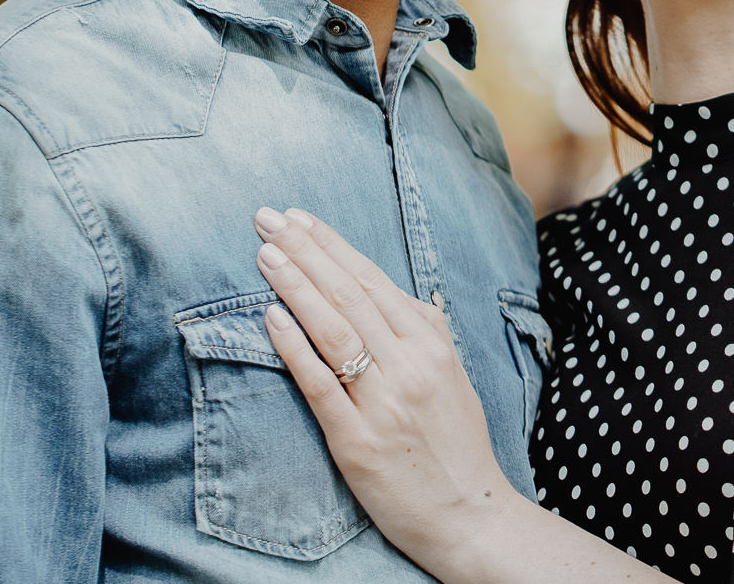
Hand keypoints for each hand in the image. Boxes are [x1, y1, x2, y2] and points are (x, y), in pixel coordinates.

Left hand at [253, 208, 527, 577]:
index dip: (331, 245)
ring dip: (295, 286)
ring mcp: (383, 403)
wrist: (469, 515)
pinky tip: (271, 317)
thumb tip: (396, 294)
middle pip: (348, 294)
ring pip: (333, 329)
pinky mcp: (358, 442)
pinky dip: (294, 347)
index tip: (298, 217)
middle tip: (267, 218)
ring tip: (264, 254)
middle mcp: (410, 366)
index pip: (372, 280)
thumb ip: (424, 334)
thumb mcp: (452, 376)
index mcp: (432, 344)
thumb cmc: (456, 445)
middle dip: (304, 251)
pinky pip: (320, 385)